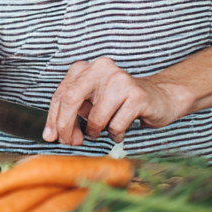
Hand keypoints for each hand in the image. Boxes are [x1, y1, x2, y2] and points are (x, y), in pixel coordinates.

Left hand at [44, 57, 182, 144]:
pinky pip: (116, 125)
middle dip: (66, 126)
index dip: (53, 118)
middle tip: (69, 142)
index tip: (51, 136)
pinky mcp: (137, 96)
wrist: (160, 97)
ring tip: (103, 130)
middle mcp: (100, 69)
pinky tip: (120, 130)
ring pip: (95, 118)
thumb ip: (72, 112)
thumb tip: (52, 134)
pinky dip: (115, 134)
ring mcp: (120, 80)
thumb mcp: (91, 102)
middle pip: (71, 100)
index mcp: (85, 68)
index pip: (61, 94)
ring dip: (96, 132)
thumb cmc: (120, 102)